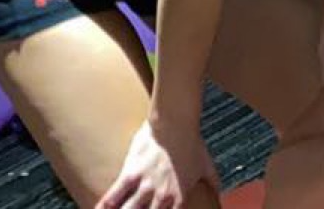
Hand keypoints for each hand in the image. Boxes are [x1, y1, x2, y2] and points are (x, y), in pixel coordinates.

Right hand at [94, 115, 216, 208]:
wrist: (176, 123)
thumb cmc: (192, 143)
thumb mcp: (206, 165)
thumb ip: (212, 183)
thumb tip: (219, 193)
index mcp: (179, 197)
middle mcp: (162, 196)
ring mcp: (145, 186)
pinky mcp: (130, 175)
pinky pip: (113, 196)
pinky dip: (104, 207)